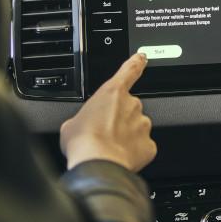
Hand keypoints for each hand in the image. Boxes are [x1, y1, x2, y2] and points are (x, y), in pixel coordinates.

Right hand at [60, 53, 156, 171]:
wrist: (97, 164)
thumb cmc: (83, 142)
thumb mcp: (71, 124)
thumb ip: (83, 118)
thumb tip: (81, 126)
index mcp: (112, 93)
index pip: (129, 71)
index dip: (136, 63)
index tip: (142, 57)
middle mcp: (132, 105)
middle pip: (129, 109)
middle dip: (119, 120)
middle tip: (104, 134)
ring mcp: (142, 125)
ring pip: (136, 128)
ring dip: (126, 136)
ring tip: (109, 149)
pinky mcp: (149, 145)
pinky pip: (142, 147)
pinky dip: (133, 152)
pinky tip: (120, 158)